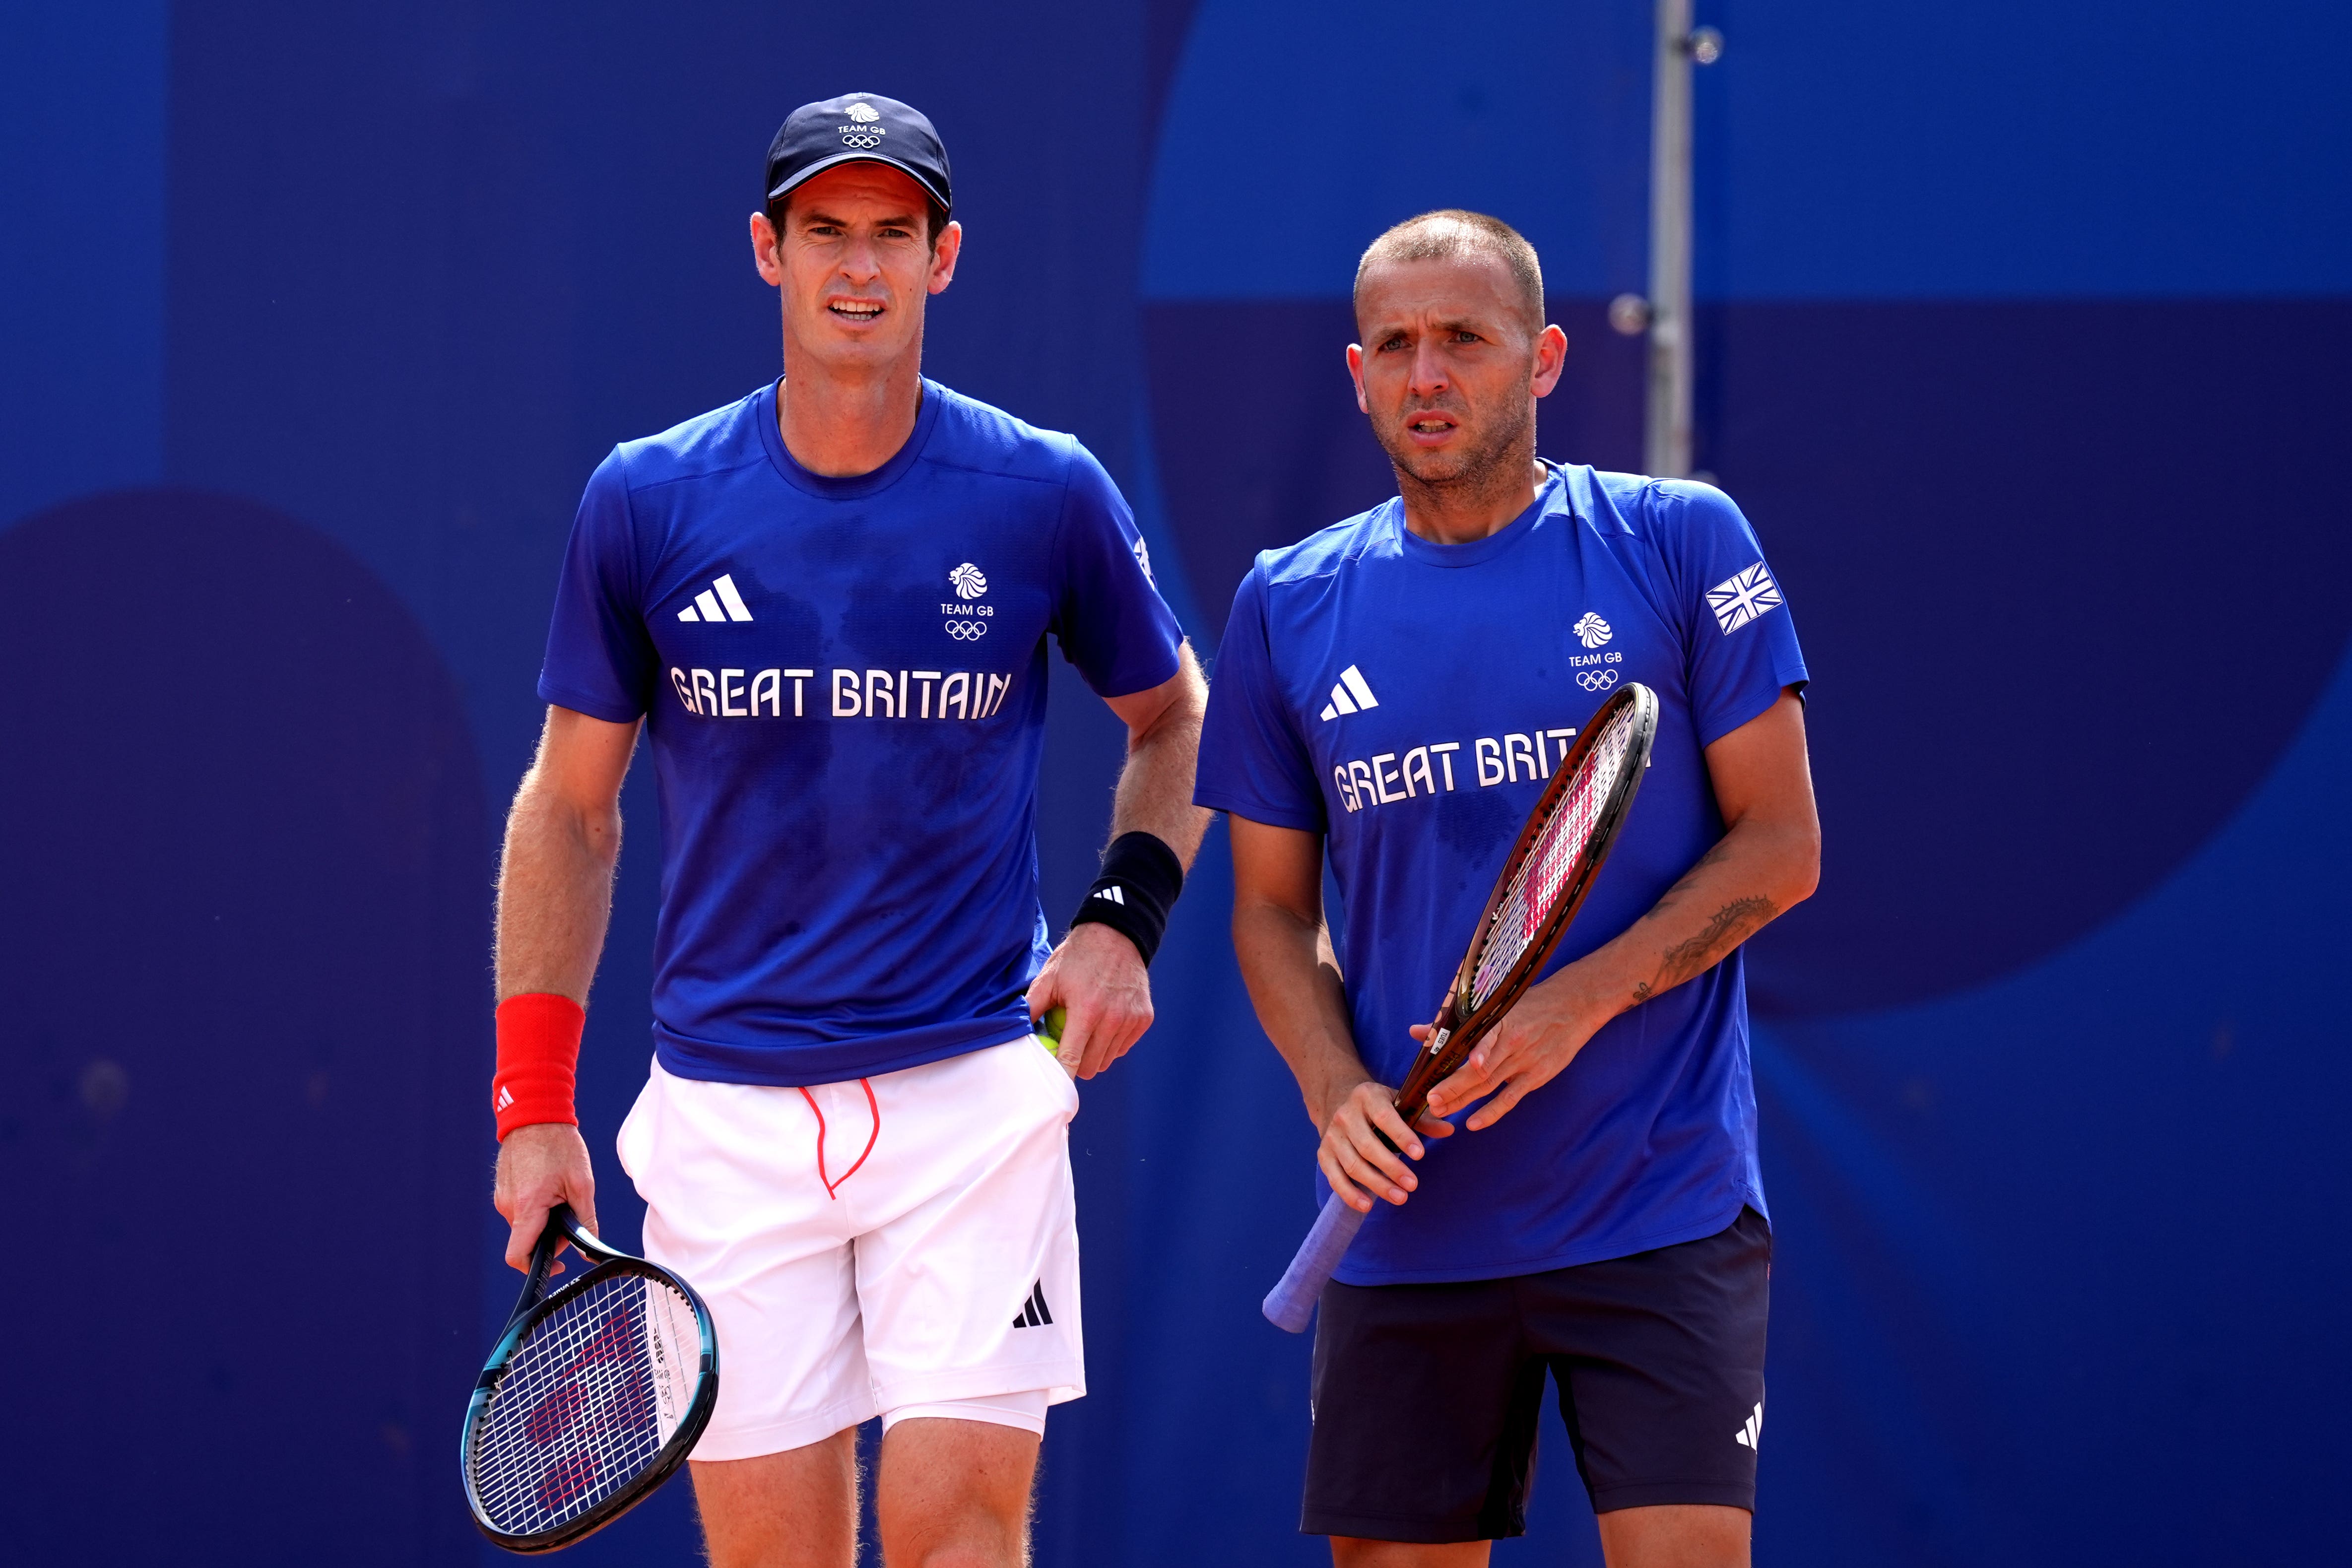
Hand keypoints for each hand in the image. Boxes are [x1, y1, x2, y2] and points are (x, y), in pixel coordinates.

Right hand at [493, 1122, 597, 1274]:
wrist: (535, 1114)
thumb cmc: (560, 1146)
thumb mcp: (582, 1184)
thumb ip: (585, 1219)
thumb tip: (589, 1248)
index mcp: (527, 1207)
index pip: (518, 1255)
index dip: (536, 1268)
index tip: (558, 1265)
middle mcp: (508, 1206)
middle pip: (528, 1240)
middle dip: (551, 1236)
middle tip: (571, 1212)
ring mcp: (502, 1197)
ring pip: (525, 1225)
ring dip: (544, 1219)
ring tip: (560, 1192)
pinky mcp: (503, 1190)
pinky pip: (521, 1209)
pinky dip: (536, 1207)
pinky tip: (549, 1186)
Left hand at [1026, 922, 1152, 1079]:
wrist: (1116, 935)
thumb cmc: (1077, 957)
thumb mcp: (1049, 978)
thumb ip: (1031, 1007)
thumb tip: (1014, 1033)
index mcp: (1087, 1010)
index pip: (1071, 1059)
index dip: (1060, 1075)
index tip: (1050, 1082)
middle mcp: (1113, 1018)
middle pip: (1090, 1067)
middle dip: (1075, 1062)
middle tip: (1067, 1044)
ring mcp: (1131, 1020)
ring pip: (1107, 1060)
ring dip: (1094, 1053)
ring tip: (1086, 1029)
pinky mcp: (1144, 1019)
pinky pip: (1122, 1048)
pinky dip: (1111, 1043)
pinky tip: (1104, 1021)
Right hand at [1317, 1080, 1454, 1212]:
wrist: (1336, 1099)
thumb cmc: (1376, 1106)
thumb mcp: (1397, 1103)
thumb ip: (1422, 1119)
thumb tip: (1449, 1130)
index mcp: (1367, 1097)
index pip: (1384, 1117)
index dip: (1402, 1136)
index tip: (1420, 1155)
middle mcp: (1345, 1115)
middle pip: (1367, 1146)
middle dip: (1392, 1168)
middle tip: (1413, 1185)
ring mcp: (1332, 1136)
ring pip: (1352, 1164)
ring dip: (1376, 1184)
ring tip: (1400, 1198)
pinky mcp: (1323, 1154)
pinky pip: (1334, 1178)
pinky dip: (1349, 1193)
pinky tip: (1367, 1205)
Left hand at [1421, 964, 1612, 1131]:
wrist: (1574, 1006)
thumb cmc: (1530, 1005)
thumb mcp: (1495, 1008)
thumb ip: (1454, 1025)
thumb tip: (1416, 1031)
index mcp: (1497, 1022)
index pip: (1472, 1041)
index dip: (1452, 1057)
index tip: (1433, 1068)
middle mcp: (1510, 1042)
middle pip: (1476, 1069)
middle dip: (1451, 1086)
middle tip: (1430, 1100)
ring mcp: (1524, 1061)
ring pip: (1488, 1084)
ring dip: (1464, 1099)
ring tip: (1441, 1111)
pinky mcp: (1537, 1076)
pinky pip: (1510, 1098)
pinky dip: (1492, 1112)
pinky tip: (1473, 1123)